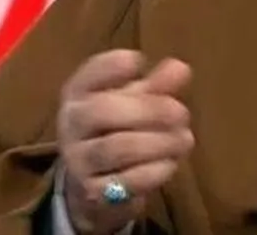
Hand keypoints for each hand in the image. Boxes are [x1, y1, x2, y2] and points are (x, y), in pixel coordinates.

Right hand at [57, 50, 193, 234]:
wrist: (89, 187)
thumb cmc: (114, 130)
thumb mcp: (132, 103)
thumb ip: (156, 85)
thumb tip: (181, 68)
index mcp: (78, 93)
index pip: (88, 73)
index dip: (113, 65)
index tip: (140, 62)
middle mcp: (71, 124)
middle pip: (102, 111)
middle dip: (149, 110)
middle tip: (182, 113)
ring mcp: (78, 160)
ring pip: (116, 148)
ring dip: (158, 142)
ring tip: (185, 139)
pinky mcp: (92, 193)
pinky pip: (126, 181)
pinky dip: (154, 171)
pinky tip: (172, 162)